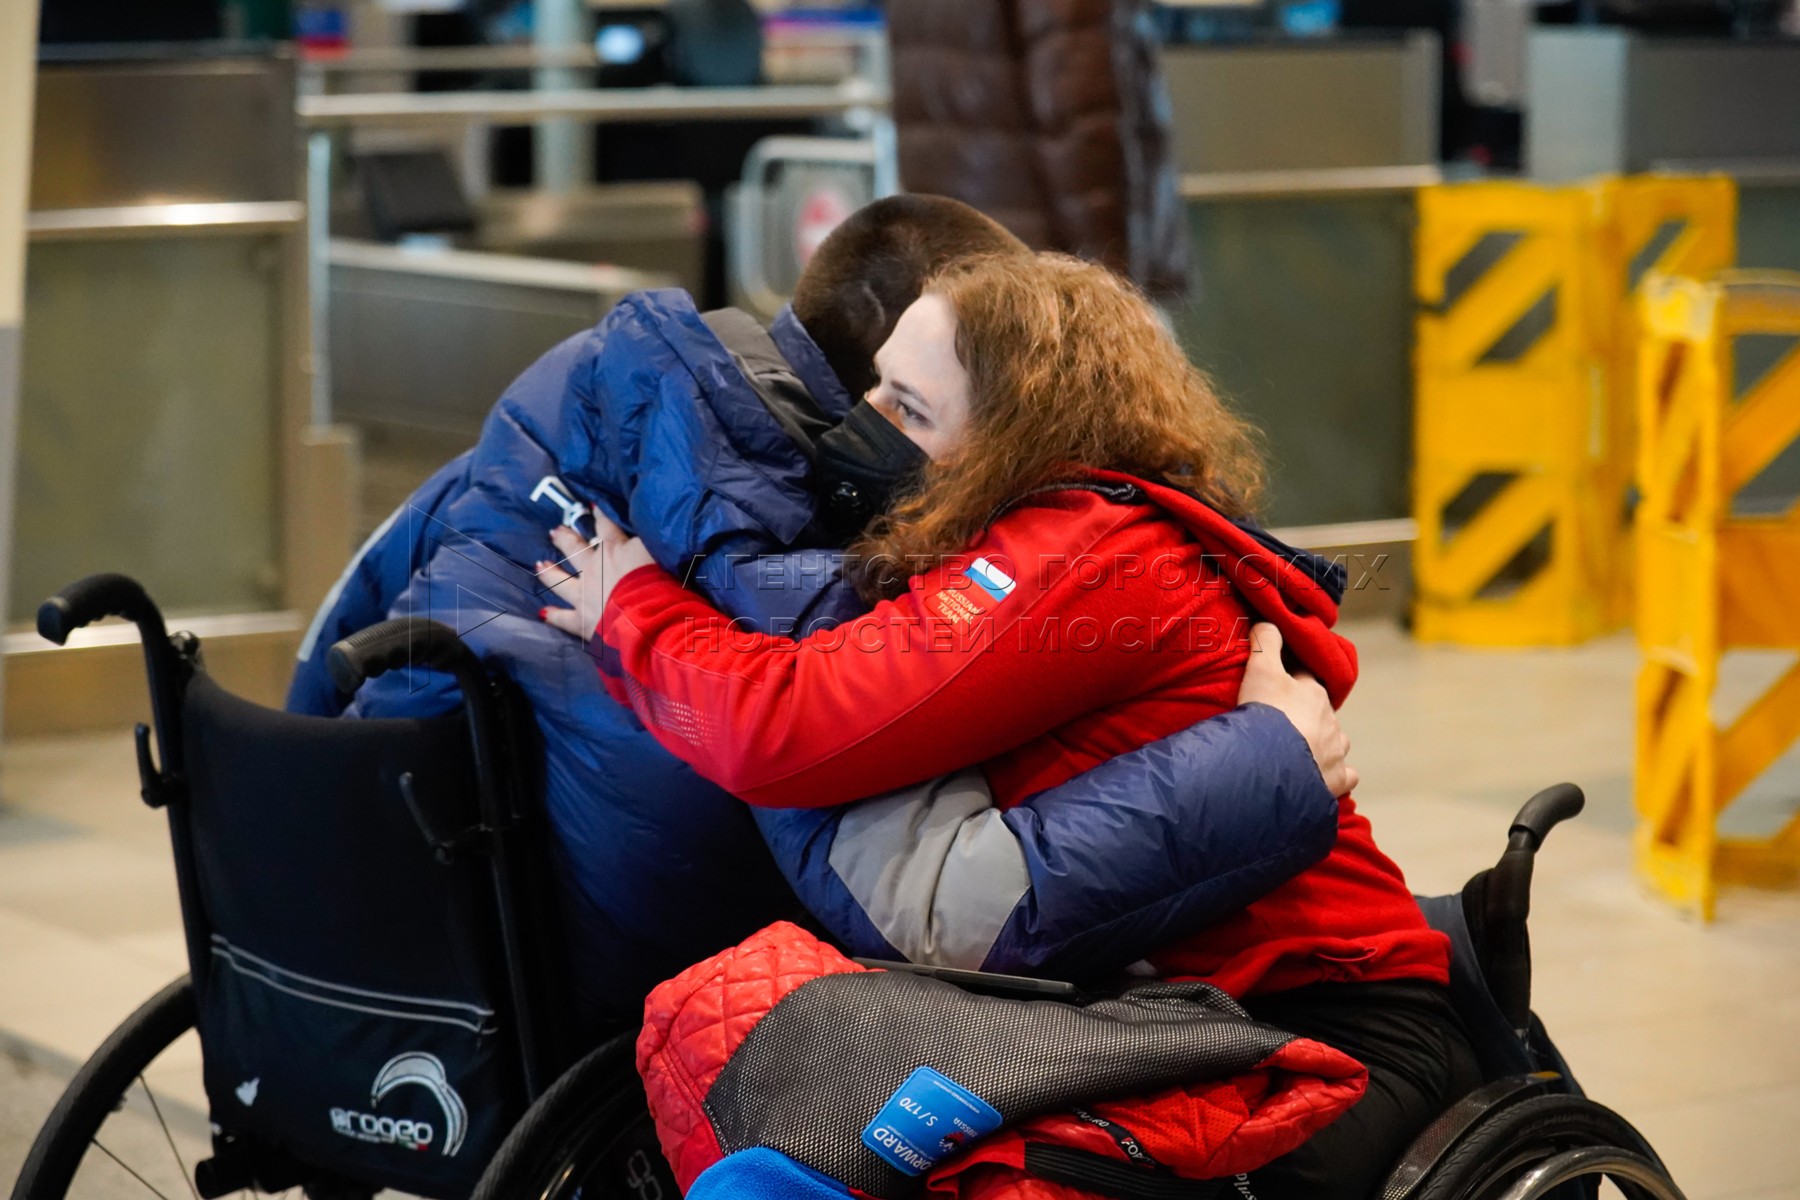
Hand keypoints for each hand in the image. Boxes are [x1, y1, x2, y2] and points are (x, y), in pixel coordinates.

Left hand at [533, 510, 655, 641]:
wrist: (646, 618)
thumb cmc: (659, 582)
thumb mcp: (660, 550)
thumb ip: (651, 538)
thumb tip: (651, 522)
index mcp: (614, 549)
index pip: (606, 526)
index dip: (600, 515)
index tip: (592, 506)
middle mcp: (593, 568)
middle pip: (575, 549)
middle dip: (566, 539)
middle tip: (555, 531)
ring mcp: (584, 594)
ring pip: (561, 580)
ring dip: (551, 572)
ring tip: (540, 564)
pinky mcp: (581, 620)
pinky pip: (564, 618)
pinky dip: (554, 615)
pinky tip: (543, 613)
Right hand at [1238, 622, 1358, 797]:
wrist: (1270, 765)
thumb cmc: (1265, 714)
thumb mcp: (1259, 670)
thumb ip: (1265, 642)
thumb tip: (1270, 620)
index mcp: (1314, 692)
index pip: (1305, 678)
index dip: (1290, 680)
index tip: (1275, 685)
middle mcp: (1330, 721)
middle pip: (1321, 711)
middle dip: (1306, 714)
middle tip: (1279, 723)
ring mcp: (1335, 753)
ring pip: (1336, 742)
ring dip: (1323, 743)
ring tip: (1299, 750)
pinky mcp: (1335, 781)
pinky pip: (1345, 776)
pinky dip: (1335, 775)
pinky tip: (1320, 776)